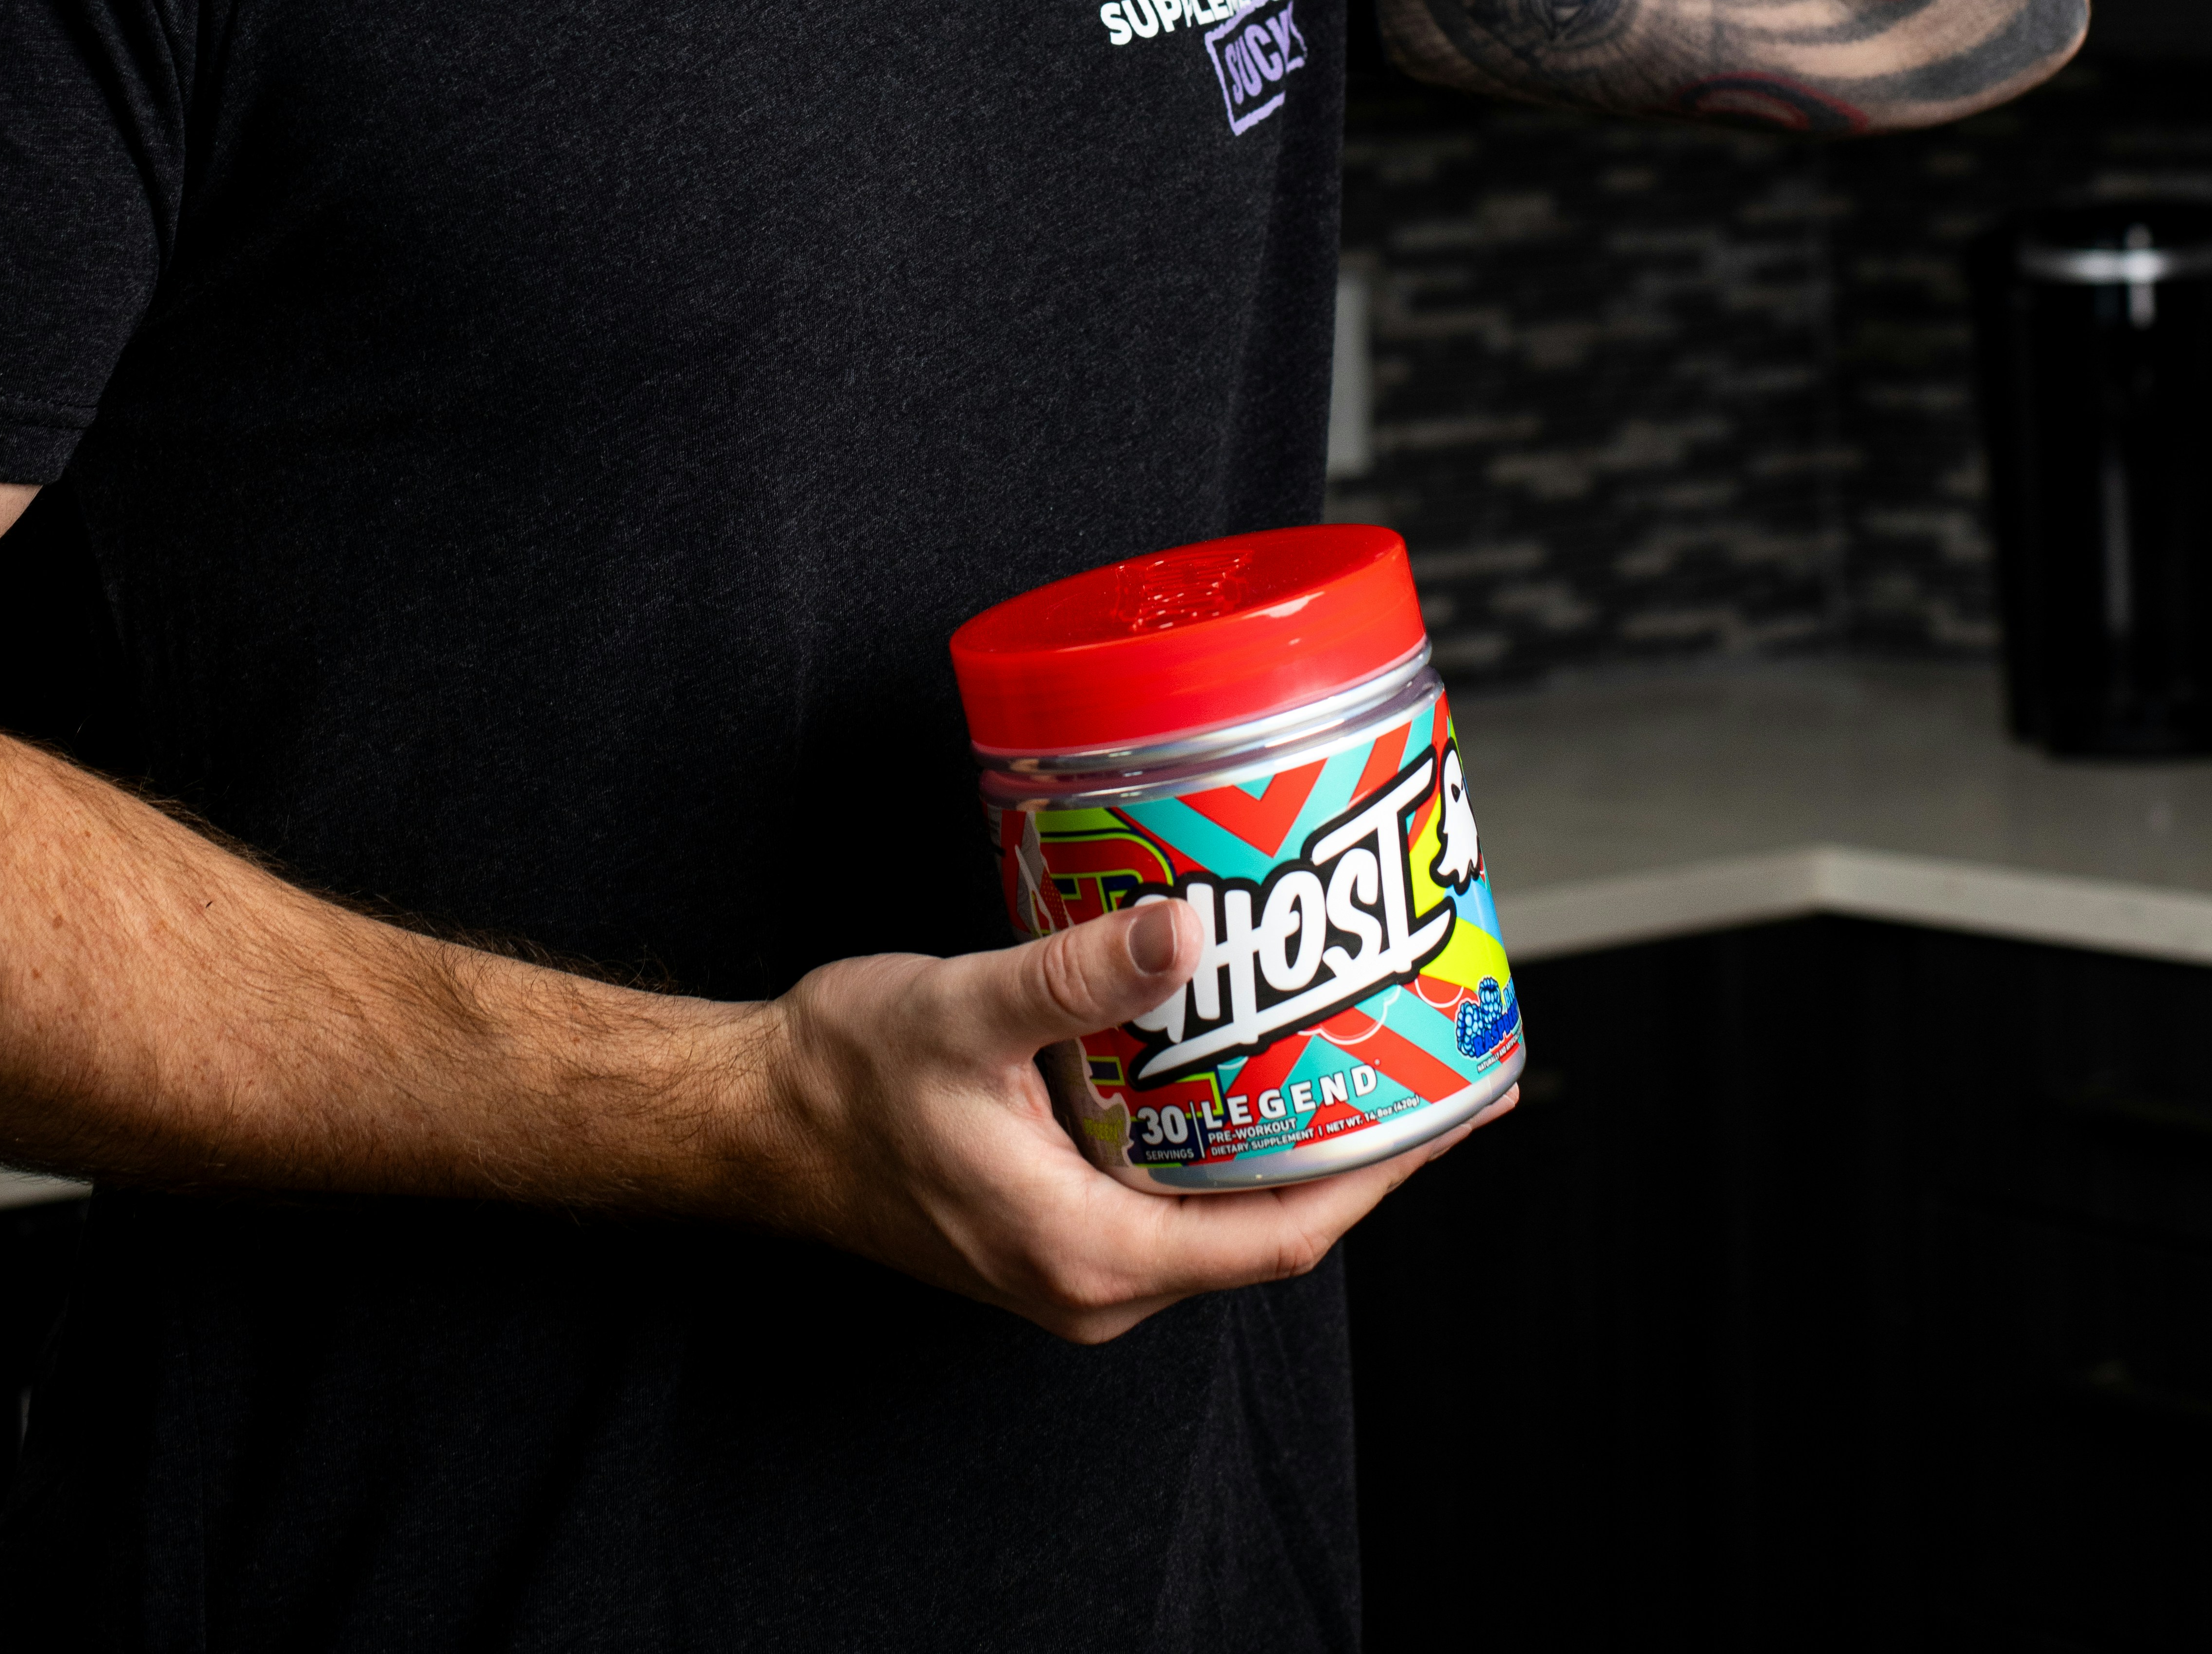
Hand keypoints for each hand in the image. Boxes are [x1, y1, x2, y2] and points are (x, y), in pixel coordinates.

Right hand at [739, 893, 1508, 1343]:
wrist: (755, 1115)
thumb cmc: (843, 1076)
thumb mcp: (962, 1009)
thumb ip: (1072, 975)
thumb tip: (1180, 931)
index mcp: (1088, 1254)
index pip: (1281, 1234)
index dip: (1381, 1168)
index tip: (1456, 1104)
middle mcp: (1093, 1280)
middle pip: (1266, 1222)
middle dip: (1353, 1139)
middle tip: (1420, 1045)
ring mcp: (1074, 1257)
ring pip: (1217, 1204)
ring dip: (1286, 1127)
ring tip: (1353, 1035)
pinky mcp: (1055, 1220)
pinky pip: (1168, 1184)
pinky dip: (1219, 1124)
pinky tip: (1239, 1049)